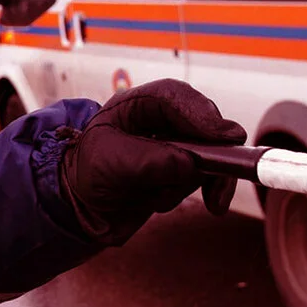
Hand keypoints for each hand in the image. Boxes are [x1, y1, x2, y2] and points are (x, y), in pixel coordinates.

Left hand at [60, 79, 246, 244]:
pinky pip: (200, 179)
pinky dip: (185, 193)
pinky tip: (158, 203)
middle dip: (211, 154)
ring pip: (207, 157)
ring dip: (187, 181)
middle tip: (221, 177)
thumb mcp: (110, 163)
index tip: (225, 137)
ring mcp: (174, 146)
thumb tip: (188, 166)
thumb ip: (150, 161)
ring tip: (155, 198)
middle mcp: (160, 122)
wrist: (80, 208)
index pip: (175, 97)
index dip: (202, 114)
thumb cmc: (85, 174)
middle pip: (203, 125)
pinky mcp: (180, 171)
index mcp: (136, 106)